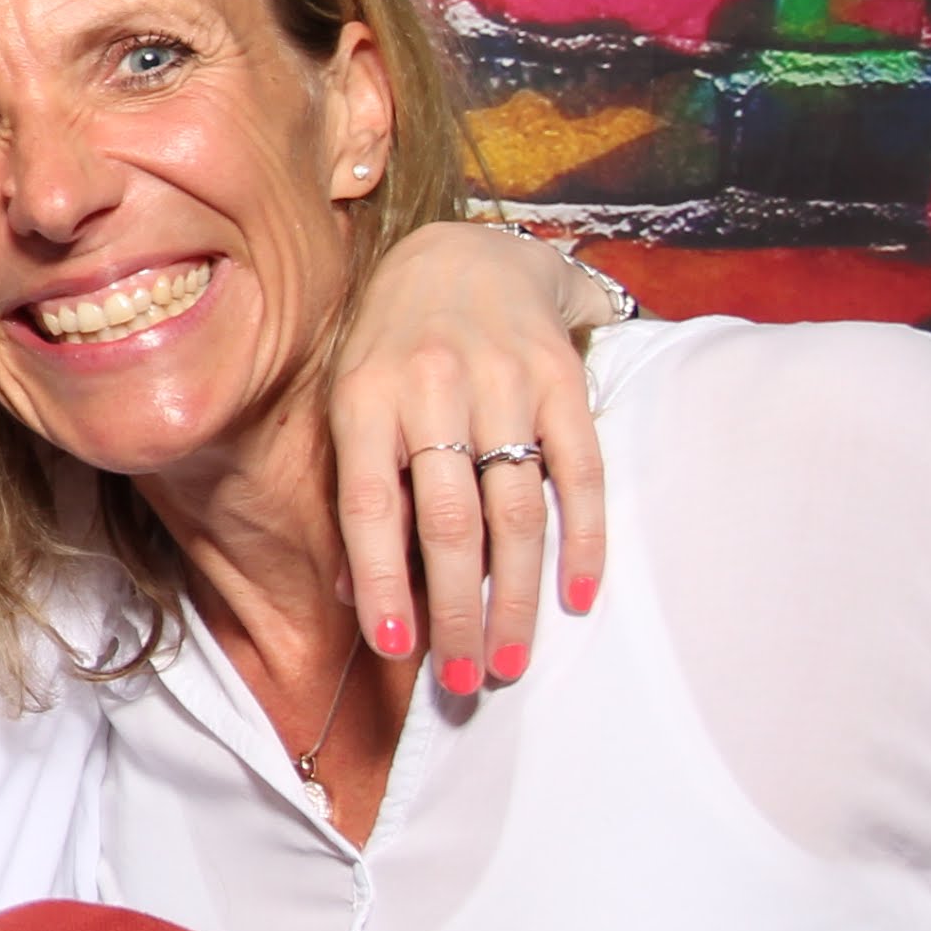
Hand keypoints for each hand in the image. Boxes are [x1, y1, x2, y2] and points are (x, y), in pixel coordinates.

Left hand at [322, 227, 614, 694]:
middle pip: (449, 523)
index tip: (397, 650)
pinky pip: (579, 473)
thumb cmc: (391, 346)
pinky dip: (583, 541)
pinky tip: (577, 598)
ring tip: (512, 660)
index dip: (384, 583)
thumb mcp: (347, 398)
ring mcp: (503, 382)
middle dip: (457, 613)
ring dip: (516, 597)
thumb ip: (355, 488)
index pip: (370, 507)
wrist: (464, 249)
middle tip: (465, 681)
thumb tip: (353, 594)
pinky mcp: (561, 380)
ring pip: (515, 511)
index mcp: (364, 397)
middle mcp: (433, 388)